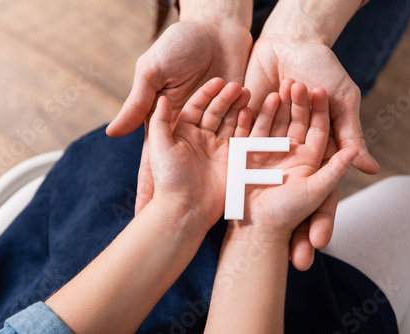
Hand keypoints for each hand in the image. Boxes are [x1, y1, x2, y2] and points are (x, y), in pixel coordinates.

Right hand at [106, 19, 251, 214]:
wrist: (216, 26)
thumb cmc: (179, 44)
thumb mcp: (154, 71)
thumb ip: (139, 102)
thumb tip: (113, 134)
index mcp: (167, 122)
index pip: (153, 165)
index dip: (148, 192)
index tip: (144, 221)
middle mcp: (190, 130)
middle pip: (186, 172)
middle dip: (183, 199)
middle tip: (180, 228)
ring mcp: (215, 125)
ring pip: (213, 161)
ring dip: (214, 180)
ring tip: (217, 205)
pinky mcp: (238, 116)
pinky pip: (241, 139)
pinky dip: (241, 157)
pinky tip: (244, 180)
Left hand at [147, 78, 251, 229]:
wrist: (185, 211)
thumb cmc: (168, 179)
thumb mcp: (159, 147)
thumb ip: (158, 121)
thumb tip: (161, 99)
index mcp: (182, 133)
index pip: (196, 107)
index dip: (207, 93)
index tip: (218, 80)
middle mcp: (201, 139)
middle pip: (215, 112)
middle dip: (226, 98)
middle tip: (238, 86)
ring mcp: (218, 150)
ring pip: (230, 122)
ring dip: (238, 107)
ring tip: (247, 93)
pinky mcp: (232, 162)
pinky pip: (241, 139)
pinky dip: (247, 125)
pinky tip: (251, 112)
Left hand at [245, 36, 376, 269]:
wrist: (289, 43)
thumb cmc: (323, 68)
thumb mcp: (343, 100)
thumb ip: (351, 133)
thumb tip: (369, 169)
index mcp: (320, 149)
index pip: (324, 192)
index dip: (322, 217)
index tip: (318, 245)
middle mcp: (294, 152)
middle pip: (294, 198)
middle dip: (293, 226)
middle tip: (291, 259)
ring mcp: (270, 145)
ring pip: (266, 185)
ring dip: (264, 211)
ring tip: (260, 239)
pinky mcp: (249, 132)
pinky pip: (245, 158)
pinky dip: (241, 177)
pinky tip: (235, 202)